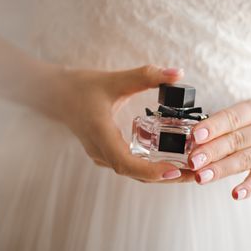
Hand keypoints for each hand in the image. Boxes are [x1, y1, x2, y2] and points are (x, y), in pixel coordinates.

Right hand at [54, 64, 193, 182]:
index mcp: (100, 134)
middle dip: (164, 176)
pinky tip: (167, 160)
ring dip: (159, 174)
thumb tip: (177, 73)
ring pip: (132, 172)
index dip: (150, 171)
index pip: (125, 163)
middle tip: (194, 173)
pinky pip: (129, 165)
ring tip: (187, 170)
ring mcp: (101, 154)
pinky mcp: (104, 152)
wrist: (56, 94)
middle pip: (134, 173)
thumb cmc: (82, 87)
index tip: (175, 170)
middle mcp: (100, 151)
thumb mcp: (115, 79)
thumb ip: (146, 76)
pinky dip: (149, 167)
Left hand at [187, 99, 250, 199]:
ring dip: (221, 169)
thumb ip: (216, 126)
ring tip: (201, 177)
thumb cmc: (249, 120)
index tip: (195, 136)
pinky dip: (249, 187)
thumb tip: (188, 141)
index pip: (231, 117)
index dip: (212, 127)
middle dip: (212, 151)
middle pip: (236, 140)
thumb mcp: (238, 114)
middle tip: (192, 161)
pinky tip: (235, 194)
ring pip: (245, 159)